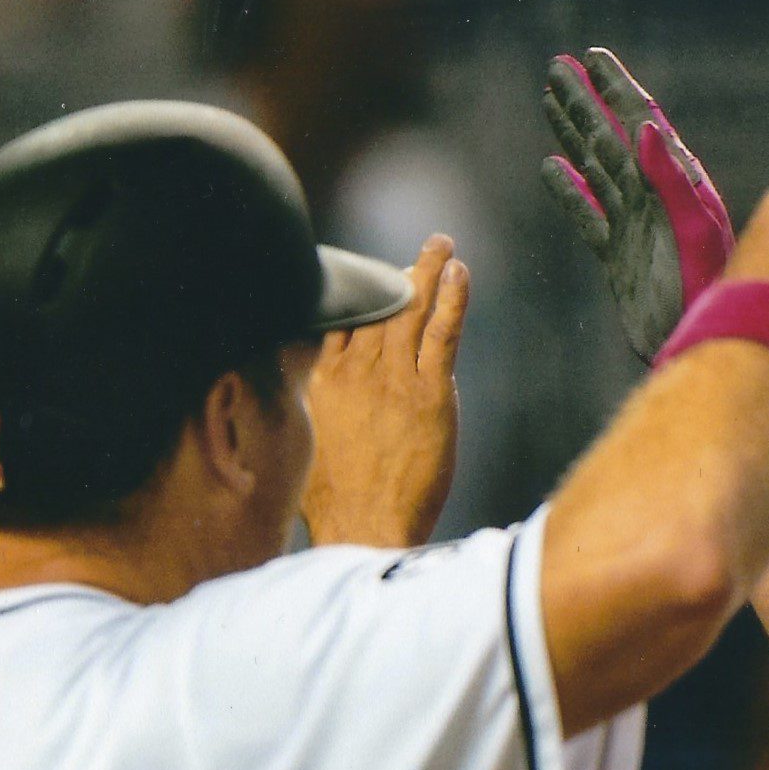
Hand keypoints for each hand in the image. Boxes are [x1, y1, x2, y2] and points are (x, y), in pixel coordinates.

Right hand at [301, 235, 468, 549]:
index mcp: (323, 381)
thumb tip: (316, 412)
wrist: (362, 525)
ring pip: (410, 311)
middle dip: (402, 274)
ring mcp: (392, 379)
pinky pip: (442, 333)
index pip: (344, 322)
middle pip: (378, 307)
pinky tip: (460, 273)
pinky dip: (452, 299)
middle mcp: (355, 371)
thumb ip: (315, 416)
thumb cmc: (336, 504)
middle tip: (424, 248)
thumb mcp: (308, 448)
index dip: (366, 297)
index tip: (379, 279)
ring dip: (429, 271)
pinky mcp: (428, 393)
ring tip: (443, 244)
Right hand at [540, 49, 735, 363]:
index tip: (593, 56)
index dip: (617, 90)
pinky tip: (550, 166)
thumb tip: (646, 126)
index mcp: (678, 186)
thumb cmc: (705, 293)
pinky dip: (568, 190)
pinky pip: (588, 215)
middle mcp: (656, 201)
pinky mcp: (619, 258)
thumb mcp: (693, 232)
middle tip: (558, 65)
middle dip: (586, 102)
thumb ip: (671, 180)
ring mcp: (635, 228)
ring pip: (597, 168)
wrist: (696, 348)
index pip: (642, 125)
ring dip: (574, 133)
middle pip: (612, 138)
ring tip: (550, 99)